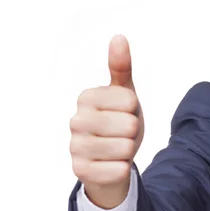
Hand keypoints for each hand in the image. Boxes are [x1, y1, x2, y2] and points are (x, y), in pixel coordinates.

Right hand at [69, 35, 144, 208]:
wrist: (111, 159)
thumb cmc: (119, 121)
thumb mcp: (125, 94)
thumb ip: (121, 67)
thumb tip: (119, 38)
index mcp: (86, 97)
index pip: (130, 100)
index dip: (134, 109)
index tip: (123, 113)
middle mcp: (75, 121)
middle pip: (130, 125)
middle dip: (133, 132)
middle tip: (122, 134)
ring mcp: (75, 148)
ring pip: (127, 148)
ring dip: (129, 151)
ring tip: (117, 148)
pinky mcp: (81, 172)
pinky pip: (120, 170)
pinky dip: (123, 169)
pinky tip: (112, 165)